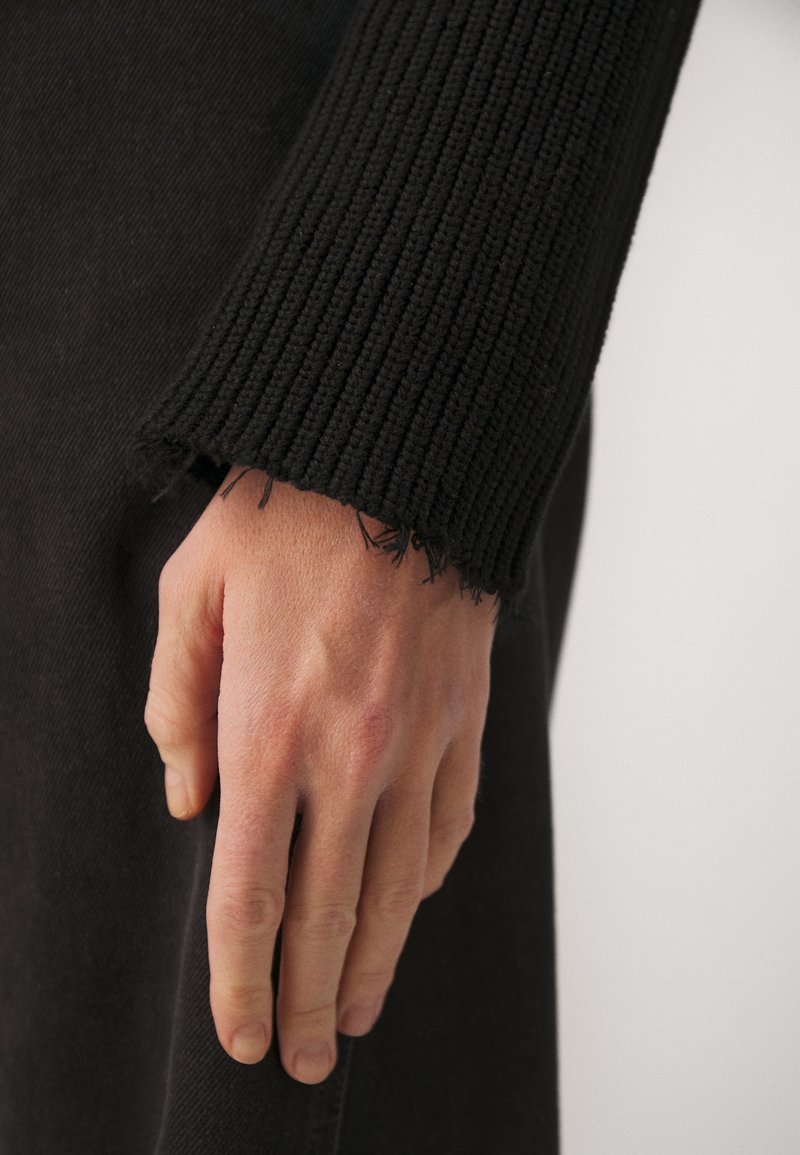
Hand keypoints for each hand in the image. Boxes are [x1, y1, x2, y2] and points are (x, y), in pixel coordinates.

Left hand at [143, 466, 497, 1083]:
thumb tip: (189, 801)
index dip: (239, 977)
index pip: (248, 891)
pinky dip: (426, 879)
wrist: (399, 461)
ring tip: (358, 1013)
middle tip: (305, 1059)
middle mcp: (350, 753)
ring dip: (377, 961)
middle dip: (309, 999)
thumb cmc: (283, 521)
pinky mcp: (465, 720)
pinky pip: (449, 824)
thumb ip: (175, 705)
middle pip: (328, 912)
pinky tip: (410, 905)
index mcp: (269, 727)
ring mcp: (419, 741)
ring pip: (400, 886)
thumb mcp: (193, 593)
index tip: (241, 1034)